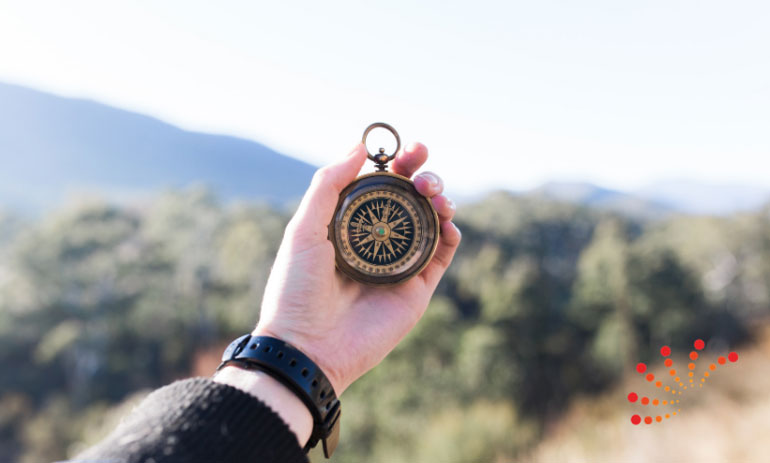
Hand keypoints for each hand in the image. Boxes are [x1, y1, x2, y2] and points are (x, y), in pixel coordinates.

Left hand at [253, 142, 460, 394]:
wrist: (308, 347)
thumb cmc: (296, 289)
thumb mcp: (304, 229)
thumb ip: (329, 185)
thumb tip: (359, 146)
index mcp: (349, 225)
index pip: (380, 185)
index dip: (396, 163)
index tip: (406, 148)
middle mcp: (376, 241)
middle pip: (410, 198)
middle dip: (422, 174)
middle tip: (422, 167)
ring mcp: (399, 264)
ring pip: (431, 221)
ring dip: (439, 198)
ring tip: (433, 192)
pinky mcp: (417, 288)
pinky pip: (442, 254)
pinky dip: (451, 233)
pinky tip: (446, 220)